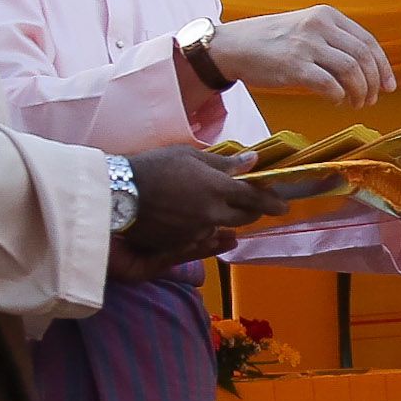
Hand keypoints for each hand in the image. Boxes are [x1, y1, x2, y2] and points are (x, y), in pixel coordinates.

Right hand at [118, 145, 306, 264]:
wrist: (117, 193)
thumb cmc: (153, 166)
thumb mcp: (189, 157)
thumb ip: (224, 164)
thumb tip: (253, 161)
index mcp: (217, 189)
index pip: (255, 198)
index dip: (272, 202)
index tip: (283, 205)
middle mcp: (212, 213)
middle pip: (245, 217)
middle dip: (253, 210)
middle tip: (253, 203)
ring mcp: (198, 231)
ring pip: (224, 227)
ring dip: (227, 219)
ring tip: (217, 206)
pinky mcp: (182, 243)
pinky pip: (203, 237)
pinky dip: (206, 227)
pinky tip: (196, 217)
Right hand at [206, 7, 396, 105]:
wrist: (232, 46)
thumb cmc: (271, 42)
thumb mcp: (305, 28)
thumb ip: (333, 41)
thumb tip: (367, 70)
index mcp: (326, 15)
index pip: (368, 41)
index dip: (383, 67)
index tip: (389, 86)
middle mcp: (318, 26)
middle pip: (363, 57)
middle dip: (374, 83)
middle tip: (373, 100)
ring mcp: (306, 45)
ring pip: (351, 71)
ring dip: (360, 92)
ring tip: (357, 103)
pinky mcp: (293, 66)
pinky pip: (329, 85)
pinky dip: (339, 97)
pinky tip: (336, 102)